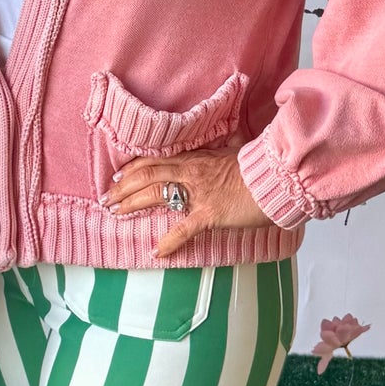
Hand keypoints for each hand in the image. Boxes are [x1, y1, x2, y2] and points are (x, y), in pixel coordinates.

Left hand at [104, 147, 271, 260]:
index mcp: (195, 158)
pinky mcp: (209, 214)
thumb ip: (232, 143)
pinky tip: (155, 251)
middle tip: (106, 198)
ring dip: (132, 204)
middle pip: (147, 175)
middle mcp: (191, 173)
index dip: (133, 168)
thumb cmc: (259, 166)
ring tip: (116, 213)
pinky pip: (183, 229)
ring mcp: (198, 193)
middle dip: (123, 188)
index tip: (118, 177)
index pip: (156, 160)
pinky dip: (168, 242)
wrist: (277, 180)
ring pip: (156, 195)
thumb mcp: (240, 149)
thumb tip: (236, 133)